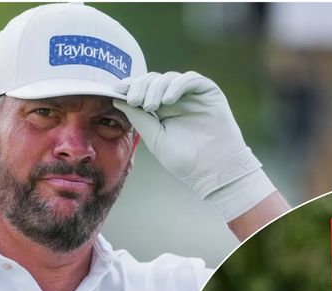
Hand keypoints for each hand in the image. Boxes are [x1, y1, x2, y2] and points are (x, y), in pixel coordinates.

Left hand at [114, 71, 275, 220]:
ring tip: (151, 106)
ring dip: (155, 88)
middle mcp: (177, 100)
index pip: (143, 90)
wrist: (215, 171)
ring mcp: (193, 96)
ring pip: (169, 78)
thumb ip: (139, 118)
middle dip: (140, 87)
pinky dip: (176, 85)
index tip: (117, 90)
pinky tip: (167, 100)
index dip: (130, 86)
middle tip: (134, 100)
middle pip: (153, 80)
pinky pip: (190, 79)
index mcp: (162, 110)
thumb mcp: (155, 138)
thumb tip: (117, 98)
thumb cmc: (186, 161)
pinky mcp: (209, 93)